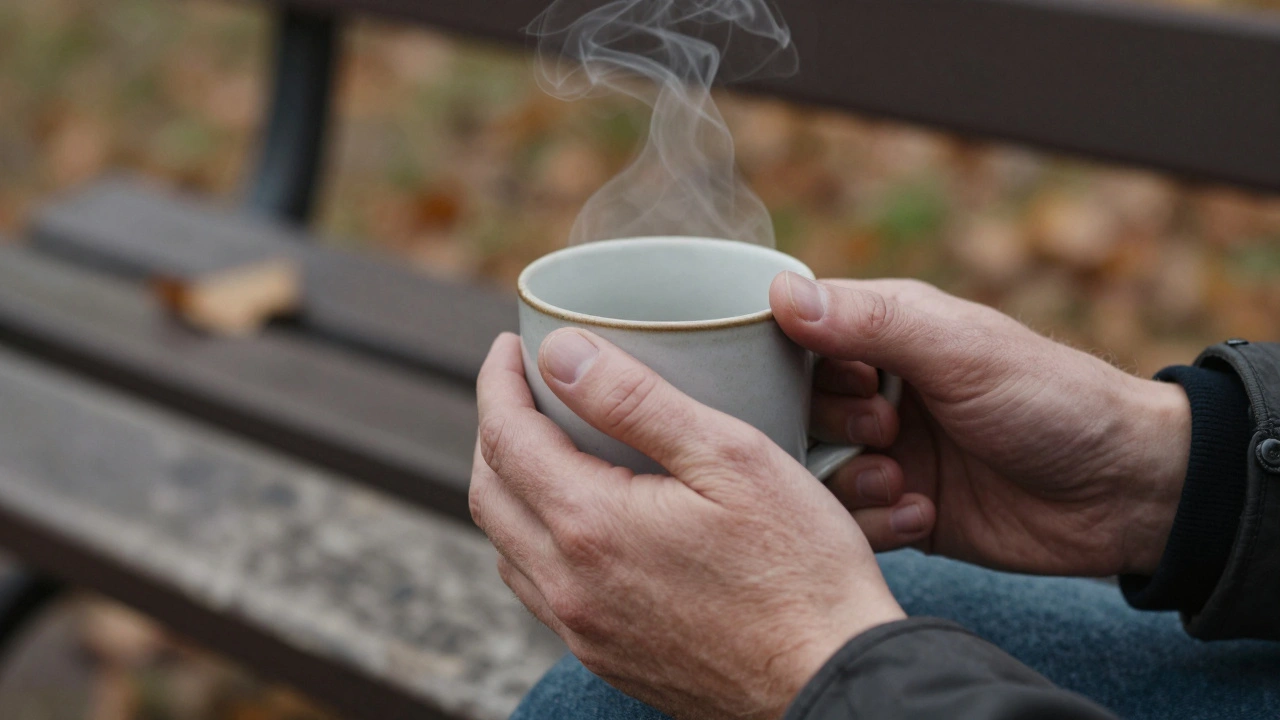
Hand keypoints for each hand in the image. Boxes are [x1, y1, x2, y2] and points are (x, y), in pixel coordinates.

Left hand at [470, 332, 904, 719]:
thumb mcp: (731, 457)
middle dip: (494, 429)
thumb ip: (636, 400)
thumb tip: (560, 353)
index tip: (511, 345)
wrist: (831, 681)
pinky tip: (577, 520)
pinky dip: (534, 539)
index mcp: (591, 524)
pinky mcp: (605, 656)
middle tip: (525, 387)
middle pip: (489, 491)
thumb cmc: (800, 568)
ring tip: (545, 444)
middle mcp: (569, 585)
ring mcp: (583, 629)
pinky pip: (537, 588)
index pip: (505, 437)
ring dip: (509, 486)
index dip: (498, 382)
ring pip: (506, 544)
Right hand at [771, 274, 1191, 577]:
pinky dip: (876, 523)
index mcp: (887, 333)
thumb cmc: (1053, 400)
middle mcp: (878, 390)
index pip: (796, 335)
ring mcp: (888, 451)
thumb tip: (779, 292)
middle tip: (887, 431)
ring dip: (850, 482)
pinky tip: (925, 515)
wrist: (1125, 493)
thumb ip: (869, 324)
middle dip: (832, 426)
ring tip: (901, 482)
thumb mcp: (959, 353)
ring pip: (814, 470)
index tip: (847, 380)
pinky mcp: (899, 509)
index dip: (797, 363)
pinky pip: (848, 521)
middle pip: (796, 407)